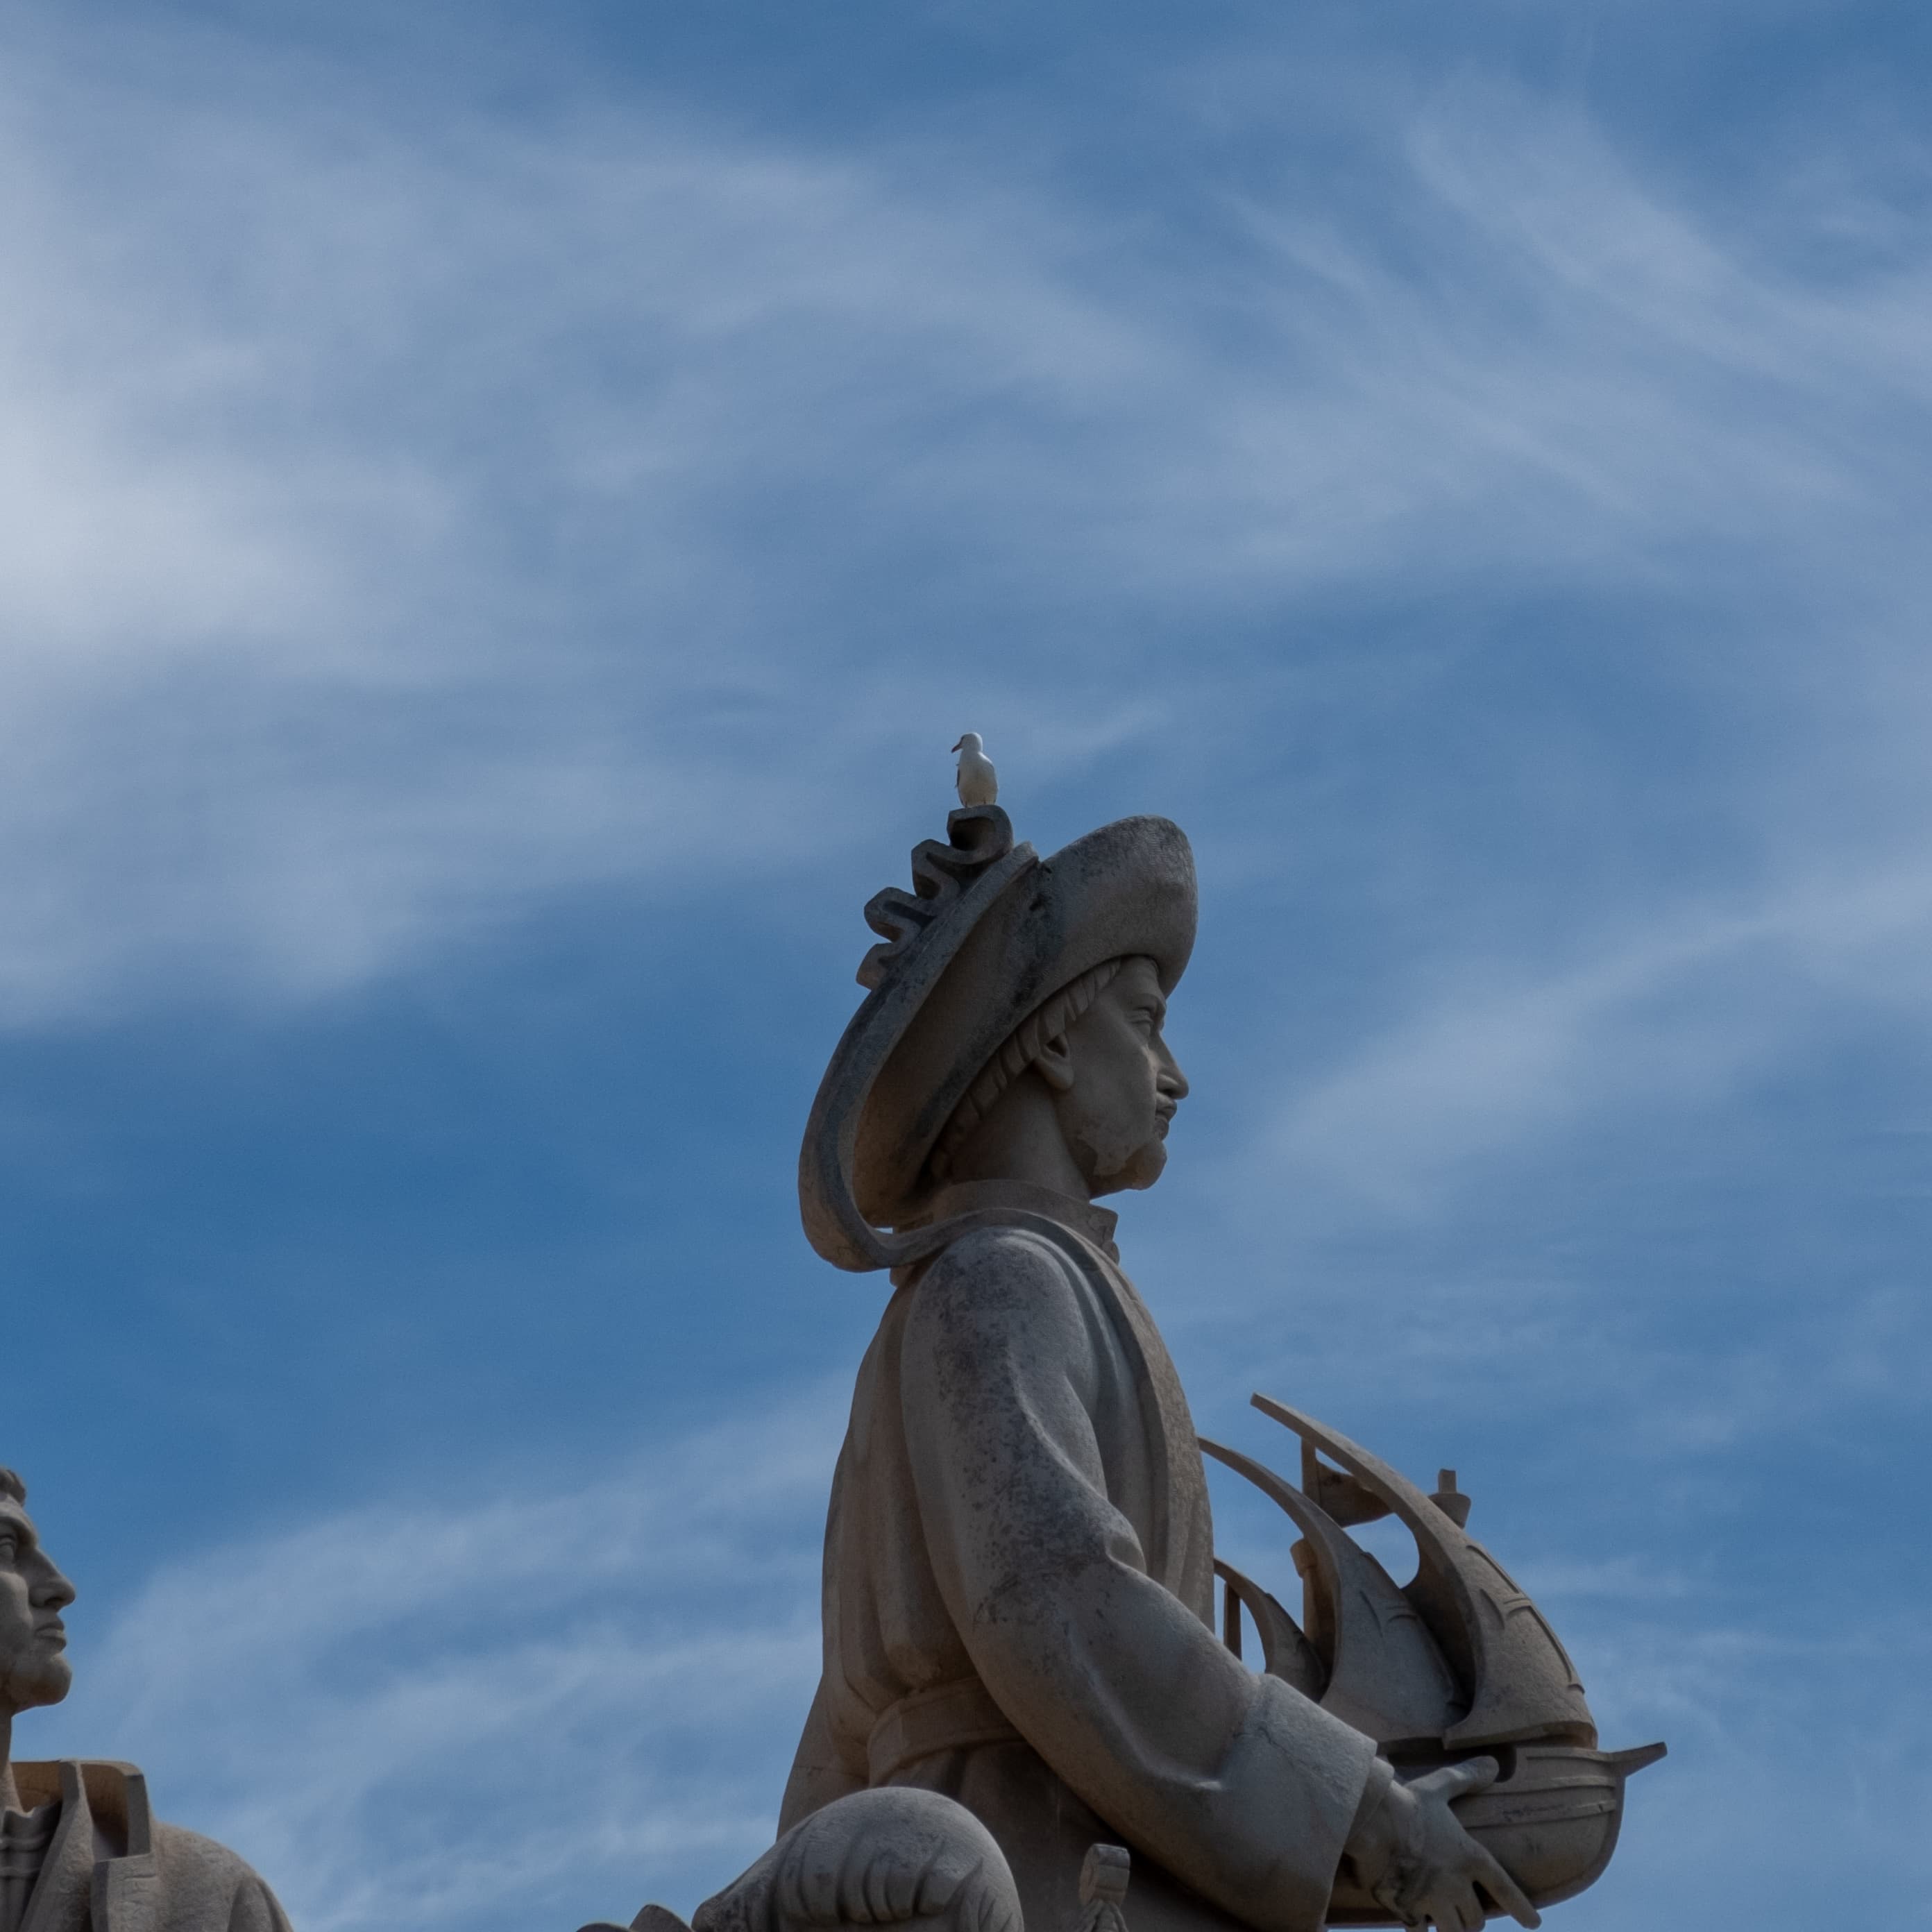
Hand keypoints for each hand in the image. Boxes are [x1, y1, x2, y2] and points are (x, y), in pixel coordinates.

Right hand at [1347, 1758, 1539, 1931]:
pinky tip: (1413, 1916)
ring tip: (1446, 1922)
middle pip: (1477, 1920)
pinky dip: (1419, 1924)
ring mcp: (1433, 1900)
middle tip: (1467, 1913)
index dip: (1521, 1907)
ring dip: (1452, 1928)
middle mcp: (1456, 1884)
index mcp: (1469, 1857)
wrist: (1371, 1821)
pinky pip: (1419, 1928)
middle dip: (1473, 1919)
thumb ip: (1466, 1777)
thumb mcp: (1439, 1786)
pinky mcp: (1408, 1908)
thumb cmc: (1406, 1803)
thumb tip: (1493, 1764)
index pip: (1505, 1889)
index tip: (1534, 1922)